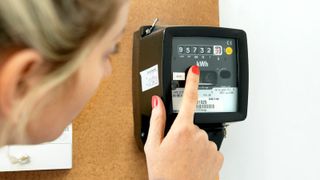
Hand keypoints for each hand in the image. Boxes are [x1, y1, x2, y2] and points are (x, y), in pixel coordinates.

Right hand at [145, 65, 222, 179]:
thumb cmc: (164, 174)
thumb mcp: (153, 146)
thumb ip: (156, 120)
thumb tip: (157, 102)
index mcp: (182, 130)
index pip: (189, 98)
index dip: (192, 81)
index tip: (195, 70)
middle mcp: (199, 135)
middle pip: (192, 124)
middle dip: (184, 133)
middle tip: (175, 149)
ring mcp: (210, 147)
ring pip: (201, 138)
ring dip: (194, 145)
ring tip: (183, 159)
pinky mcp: (218, 157)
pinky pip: (209, 149)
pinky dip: (202, 154)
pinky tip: (193, 163)